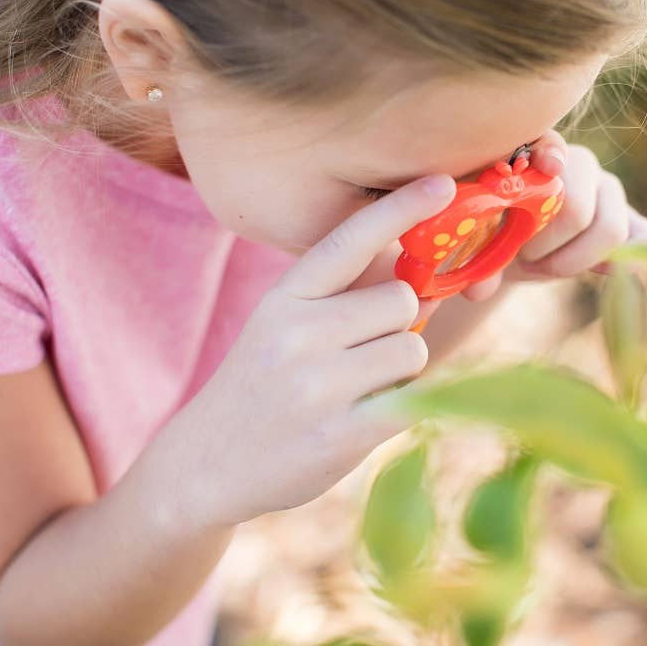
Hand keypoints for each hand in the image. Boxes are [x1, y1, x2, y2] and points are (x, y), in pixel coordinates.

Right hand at [171, 174, 457, 527]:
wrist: (203, 464)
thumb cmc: (261, 384)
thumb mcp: (282, 325)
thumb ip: (343, 293)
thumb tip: (419, 269)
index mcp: (285, 297)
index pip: (349, 241)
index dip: (400, 209)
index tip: (443, 182)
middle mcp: (297, 334)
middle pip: (401, 300)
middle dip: (399, 324)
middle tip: (364, 352)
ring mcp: (317, 387)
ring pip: (411, 350)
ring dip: (402, 369)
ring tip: (360, 388)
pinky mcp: (340, 436)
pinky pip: (411, 402)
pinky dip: (402, 406)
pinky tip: (364, 418)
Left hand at [460, 131, 646, 301]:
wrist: (513, 247)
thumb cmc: (490, 235)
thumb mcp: (479, 240)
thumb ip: (478, 256)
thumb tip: (479, 289)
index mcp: (537, 152)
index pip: (551, 148)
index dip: (549, 158)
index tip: (541, 178)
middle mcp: (578, 163)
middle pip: (576, 207)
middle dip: (546, 247)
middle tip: (524, 258)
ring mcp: (609, 190)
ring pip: (610, 230)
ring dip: (572, 262)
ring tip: (545, 266)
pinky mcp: (631, 220)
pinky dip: (629, 261)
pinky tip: (603, 272)